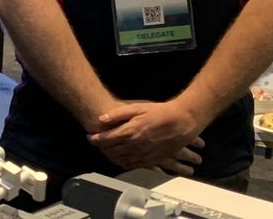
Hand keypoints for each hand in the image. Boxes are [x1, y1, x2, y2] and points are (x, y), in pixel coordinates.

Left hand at [87, 100, 206, 170]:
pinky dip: (124, 164)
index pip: (107, 139)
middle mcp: (135, 145)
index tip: (90, 137)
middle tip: (96, 143)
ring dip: (111, 156)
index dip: (96, 139)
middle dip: (101, 148)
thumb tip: (102, 118)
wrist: (182, 122)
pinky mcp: (152, 159)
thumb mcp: (138, 107)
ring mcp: (144, 154)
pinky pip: (134, 165)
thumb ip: (118, 114)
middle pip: (112, 151)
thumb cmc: (160, 112)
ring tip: (106, 151)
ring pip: (121, 160)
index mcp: (130, 131)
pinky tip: (121, 160)